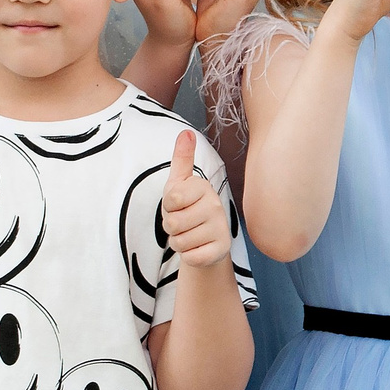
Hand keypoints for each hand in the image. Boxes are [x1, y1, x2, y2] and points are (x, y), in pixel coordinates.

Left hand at [159, 131, 233, 267]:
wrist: (206, 240)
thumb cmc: (187, 207)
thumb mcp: (179, 183)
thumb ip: (182, 158)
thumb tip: (186, 132)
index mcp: (203, 187)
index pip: (171, 199)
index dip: (168, 206)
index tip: (178, 205)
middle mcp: (216, 206)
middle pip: (173, 223)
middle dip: (171, 227)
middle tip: (183, 222)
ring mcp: (220, 229)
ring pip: (179, 242)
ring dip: (178, 242)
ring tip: (189, 234)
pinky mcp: (221, 250)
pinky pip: (190, 257)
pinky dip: (188, 256)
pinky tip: (198, 248)